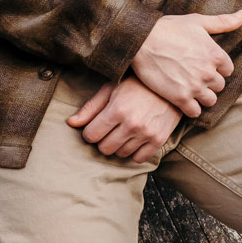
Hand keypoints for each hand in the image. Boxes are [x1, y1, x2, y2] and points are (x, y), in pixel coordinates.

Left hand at [66, 76, 180, 162]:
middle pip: (104, 148)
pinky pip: (138, 158)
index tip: (97, 125)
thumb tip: (71, 123)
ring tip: (123, 131)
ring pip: (120, 154)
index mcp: (117, 110)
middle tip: (110, 129)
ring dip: (118, 145)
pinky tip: (135, 139)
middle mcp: (132, 124)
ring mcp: (146, 133)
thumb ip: (90, 108)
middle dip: (103, 140)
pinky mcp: (159, 140)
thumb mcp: (111, 89)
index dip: (91, 131)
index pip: (90, 135)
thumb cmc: (136, 84)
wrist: (170, 83)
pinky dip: (134, 152)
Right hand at [129, 9, 241, 118]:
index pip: (228, 70)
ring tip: (190, 89)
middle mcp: (209, 72)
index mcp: (216, 55)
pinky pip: (194, 112)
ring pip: (210, 101)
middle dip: (209, 82)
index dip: (216, 68)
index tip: (203, 65)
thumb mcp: (198, 21)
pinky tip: (183, 100)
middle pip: (219, 86)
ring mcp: (195, 87)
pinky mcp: (180, 98)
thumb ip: (224, 22)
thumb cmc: (169, 28)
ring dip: (202, 97)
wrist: (141, 40)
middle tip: (194, 77)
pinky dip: (190, 108)